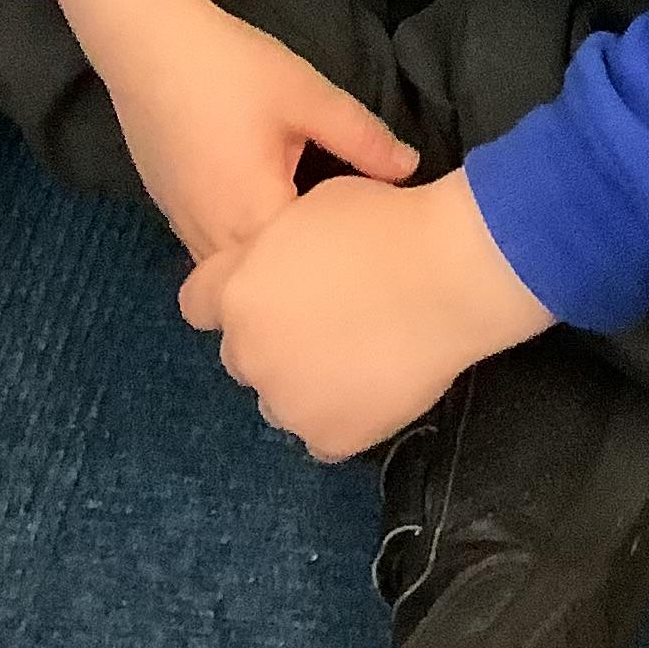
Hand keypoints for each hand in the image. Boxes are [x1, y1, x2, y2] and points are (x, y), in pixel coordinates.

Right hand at [41, 0, 417, 261]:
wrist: (147, 43)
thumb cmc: (231, 68)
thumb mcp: (309, 96)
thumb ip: (362, 139)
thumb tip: (411, 170)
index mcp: (254, 216)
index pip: (309, 268)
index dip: (345, 256)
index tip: (375, 238)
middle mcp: (212, 240)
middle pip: (266, 284)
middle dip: (306, 275)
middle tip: (350, 250)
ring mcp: (184, 230)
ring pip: (235, 273)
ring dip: (270, 267)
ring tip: (314, 245)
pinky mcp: (169, 213)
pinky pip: (213, 253)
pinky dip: (242, 250)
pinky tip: (268, 222)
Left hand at [179, 167, 555, 461]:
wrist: (449, 275)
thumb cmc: (386, 224)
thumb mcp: (311, 209)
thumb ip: (273, 248)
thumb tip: (277, 267)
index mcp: (238, 292)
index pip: (198, 304)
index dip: (232, 295)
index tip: (269, 290)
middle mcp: (248, 352)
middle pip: (242, 354)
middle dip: (272, 339)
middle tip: (327, 320)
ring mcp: (287, 402)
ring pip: (280, 398)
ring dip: (304, 381)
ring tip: (358, 353)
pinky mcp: (328, 438)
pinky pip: (322, 432)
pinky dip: (344, 413)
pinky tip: (376, 382)